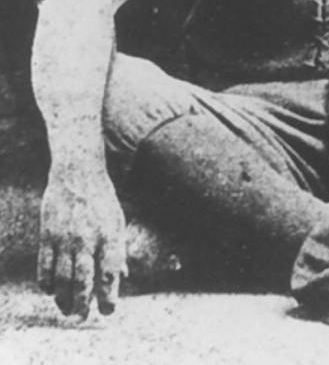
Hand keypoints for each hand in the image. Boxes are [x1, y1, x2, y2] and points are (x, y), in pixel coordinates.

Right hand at [39, 165, 127, 318]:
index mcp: (110, 235)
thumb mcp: (118, 221)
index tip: (108, 311)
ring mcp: (65, 238)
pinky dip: (46, 283)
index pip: (110, 272)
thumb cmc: (102, 201)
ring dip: (62, 298)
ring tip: (67, 309)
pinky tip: (50, 291)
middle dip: (82, 303)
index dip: (109, 295)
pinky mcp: (47, 236)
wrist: (77, 173)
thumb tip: (123, 277)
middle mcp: (88, 238)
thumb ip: (119, 249)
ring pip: (61, 278)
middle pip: (83, 280)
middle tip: (81, 317)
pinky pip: (44, 267)